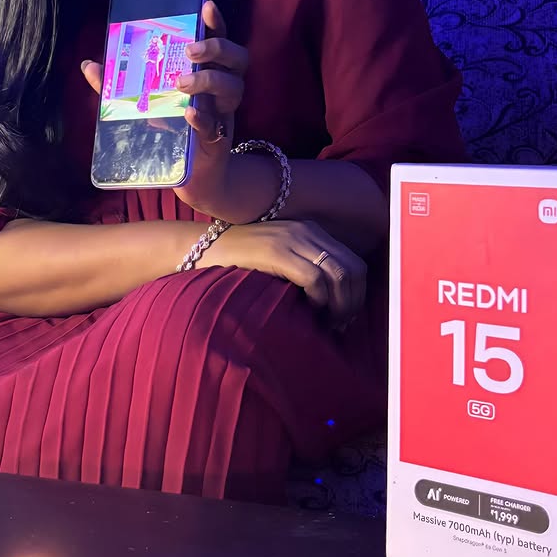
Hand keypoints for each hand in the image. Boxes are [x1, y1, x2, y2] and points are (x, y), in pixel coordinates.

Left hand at [81, 1, 248, 214]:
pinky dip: (203, 117)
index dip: (217, 22)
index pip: (219, 39)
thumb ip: (117, 84)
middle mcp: (222, 87)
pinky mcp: (219, 138)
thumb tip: (88, 65)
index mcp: (207, 70)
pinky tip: (189, 112)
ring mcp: (224, 112)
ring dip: (209, 80)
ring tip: (181, 83)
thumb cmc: (169, 128)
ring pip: (234, 87)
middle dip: (216, 48)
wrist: (190, 175)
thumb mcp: (142, 102)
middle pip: (237, 58)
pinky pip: (216, 124)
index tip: (207, 6)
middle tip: (189, 51)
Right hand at [197, 219, 366, 329]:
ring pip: (340, 274)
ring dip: (340, 305)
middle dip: (353, 302)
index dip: (356, 294)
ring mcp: (292, 239)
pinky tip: (308, 311)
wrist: (199, 249)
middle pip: (354, 269)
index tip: (344, 317)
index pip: (354, 262)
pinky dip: (319, 300)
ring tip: (326, 324)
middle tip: (339, 325)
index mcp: (310, 231)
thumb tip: (332, 303)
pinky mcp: (277, 252)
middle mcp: (306, 231)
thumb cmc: (237, 263)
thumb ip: (303, 269)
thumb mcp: (278, 260)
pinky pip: (315, 279)